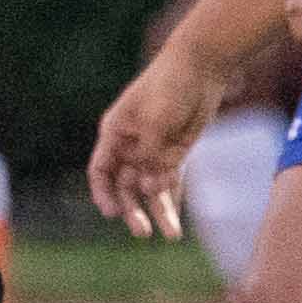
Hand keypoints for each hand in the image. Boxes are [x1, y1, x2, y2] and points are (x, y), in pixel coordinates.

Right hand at [89, 49, 224, 238]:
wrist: (200, 67)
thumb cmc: (168, 86)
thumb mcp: (154, 120)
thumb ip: (150, 154)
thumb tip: (149, 187)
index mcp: (115, 133)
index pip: (100, 171)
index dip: (103, 194)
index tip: (112, 213)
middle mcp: (131, 146)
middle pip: (125, 187)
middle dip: (133, 210)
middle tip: (142, 232)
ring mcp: (154, 150)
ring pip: (150, 188)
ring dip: (158, 211)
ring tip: (170, 235)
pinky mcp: (176, 152)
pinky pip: (171, 182)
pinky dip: (173, 200)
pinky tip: (176, 223)